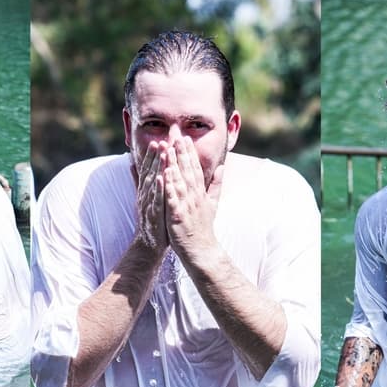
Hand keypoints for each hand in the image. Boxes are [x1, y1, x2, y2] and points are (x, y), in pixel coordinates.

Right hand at [132, 141, 167, 250]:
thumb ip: (138, 180)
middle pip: (149, 173)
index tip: (156, 142)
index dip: (150, 156)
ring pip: (153, 184)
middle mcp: (145, 196)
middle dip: (154, 158)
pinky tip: (162, 179)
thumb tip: (131, 163)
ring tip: (162, 155)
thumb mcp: (144, 197)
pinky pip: (156, 200)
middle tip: (159, 142)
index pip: (147, 171)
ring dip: (157, 168)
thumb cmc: (151, 218)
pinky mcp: (154, 215)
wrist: (150, 243)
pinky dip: (159, 189)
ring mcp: (148, 205)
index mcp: (145, 191)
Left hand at [163, 137, 221, 261]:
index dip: (191, 153)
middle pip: (188, 171)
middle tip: (177, 135)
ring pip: (180, 181)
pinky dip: (169, 186)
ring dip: (174, 164)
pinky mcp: (178, 216)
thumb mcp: (213, 203)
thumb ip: (216, 185)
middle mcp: (195, 197)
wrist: (202, 250)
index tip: (186, 138)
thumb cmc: (203, 227)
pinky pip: (172, 199)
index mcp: (200, 193)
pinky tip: (164, 174)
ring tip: (169, 149)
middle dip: (182, 153)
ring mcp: (187, 206)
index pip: (195, 169)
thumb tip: (222, 167)